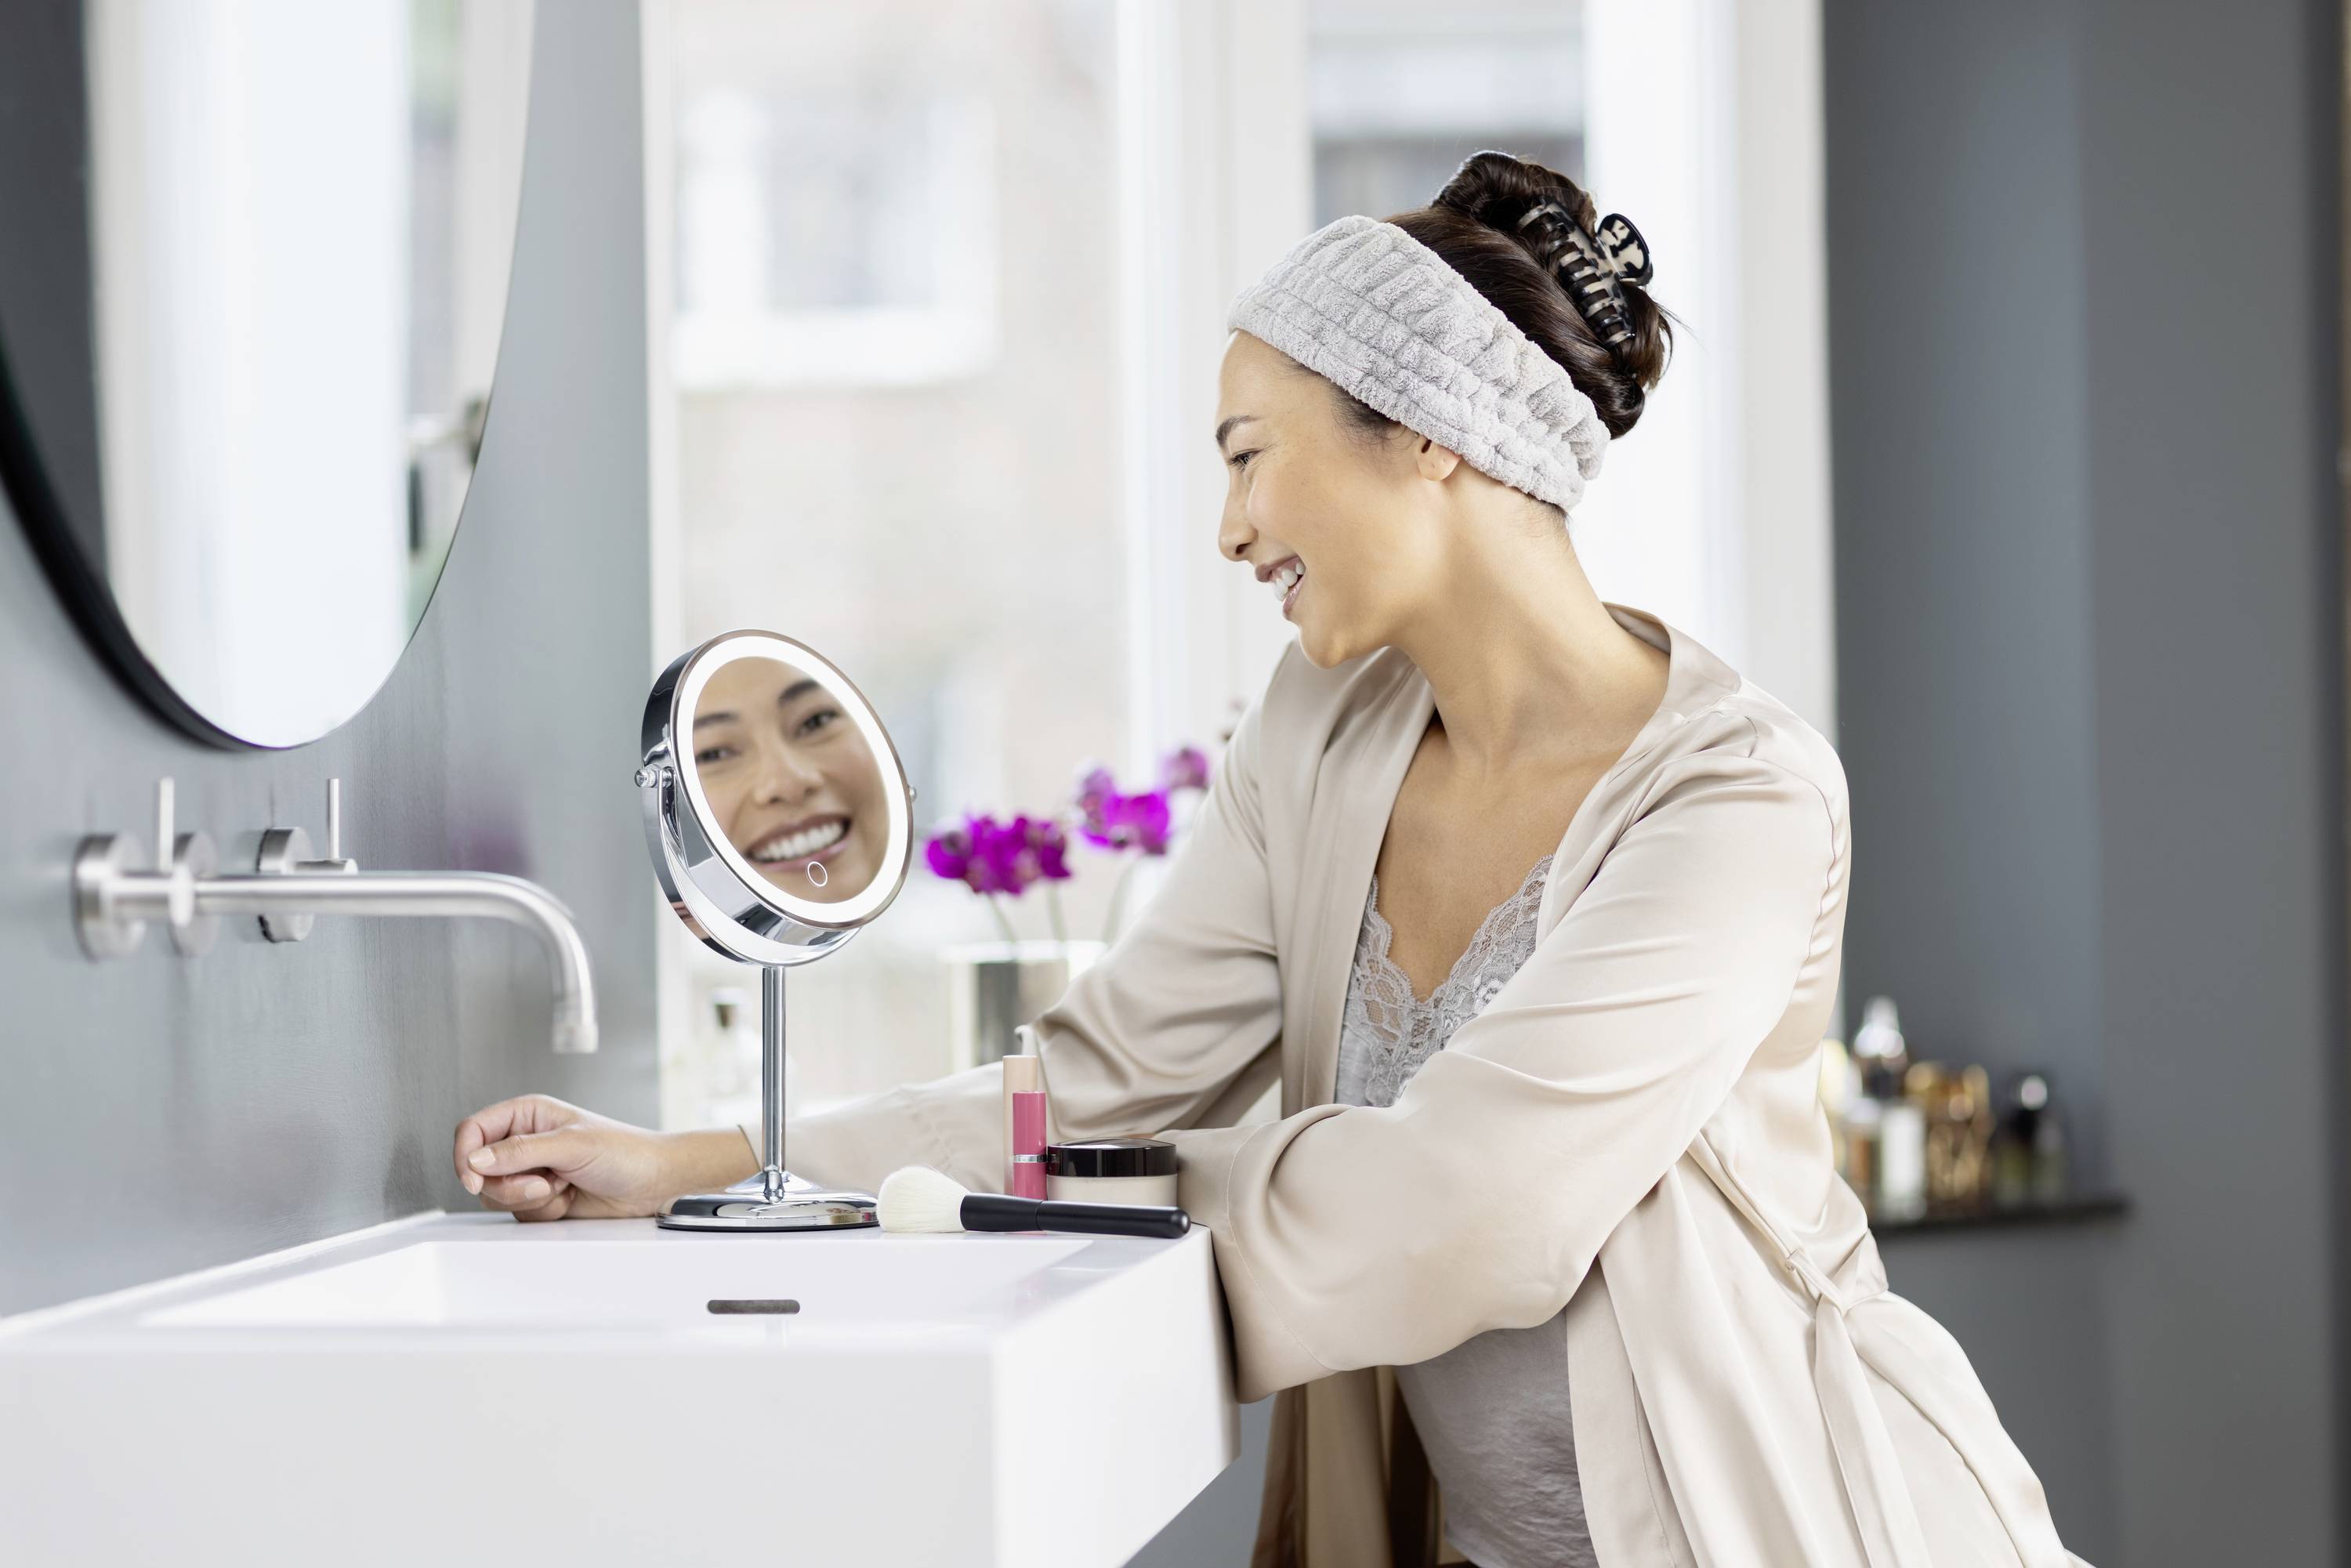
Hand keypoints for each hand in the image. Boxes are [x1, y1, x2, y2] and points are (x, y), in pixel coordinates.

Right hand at [451, 1095, 748, 1221]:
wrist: (654, 1182)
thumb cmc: (625, 1150)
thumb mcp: (571, 1145)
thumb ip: (521, 1151)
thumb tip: (476, 1158)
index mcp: (527, 1114)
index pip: (473, 1130)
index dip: (466, 1156)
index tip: (475, 1180)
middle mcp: (524, 1142)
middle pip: (480, 1170)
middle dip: (509, 1185)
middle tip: (544, 1183)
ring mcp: (531, 1172)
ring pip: (497, 1195)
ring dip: (529, 1199)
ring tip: (562, 1186)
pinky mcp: (540, 1198)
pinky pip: (519, 1213)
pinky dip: (542, 1211)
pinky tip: (568, 1198)